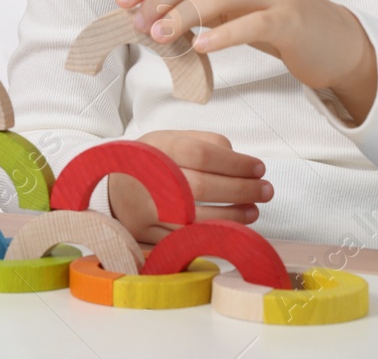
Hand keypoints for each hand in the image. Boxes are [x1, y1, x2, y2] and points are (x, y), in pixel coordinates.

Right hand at [108, 130, 270, 244]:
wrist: (111, 188)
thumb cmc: (151, 161)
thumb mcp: (170, 139)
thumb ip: (205, 142)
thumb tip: (239, 159)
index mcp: (156, 149)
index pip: (202, 154)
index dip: (236, 163)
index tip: (259, 168)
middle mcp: (148, 179)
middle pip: (201, 187)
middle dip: (241, 189)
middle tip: (266, 190)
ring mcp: (145, 210)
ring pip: (195, 217)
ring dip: (233, 216)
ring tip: (254, 209)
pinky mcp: (147, 236)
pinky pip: (187, 238)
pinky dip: (214, 234)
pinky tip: (232, 228)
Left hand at [117, 0, 377, 121]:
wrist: (333, 41)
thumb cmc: (274, 23)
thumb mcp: (232, 6)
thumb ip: (198, 2)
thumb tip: (147, 13)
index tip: (122, 0)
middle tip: (139, 22)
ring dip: (184, 14)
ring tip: (160, 37)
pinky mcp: (290, 19)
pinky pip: (252, 23)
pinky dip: (222, 34)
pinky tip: (199, 47)